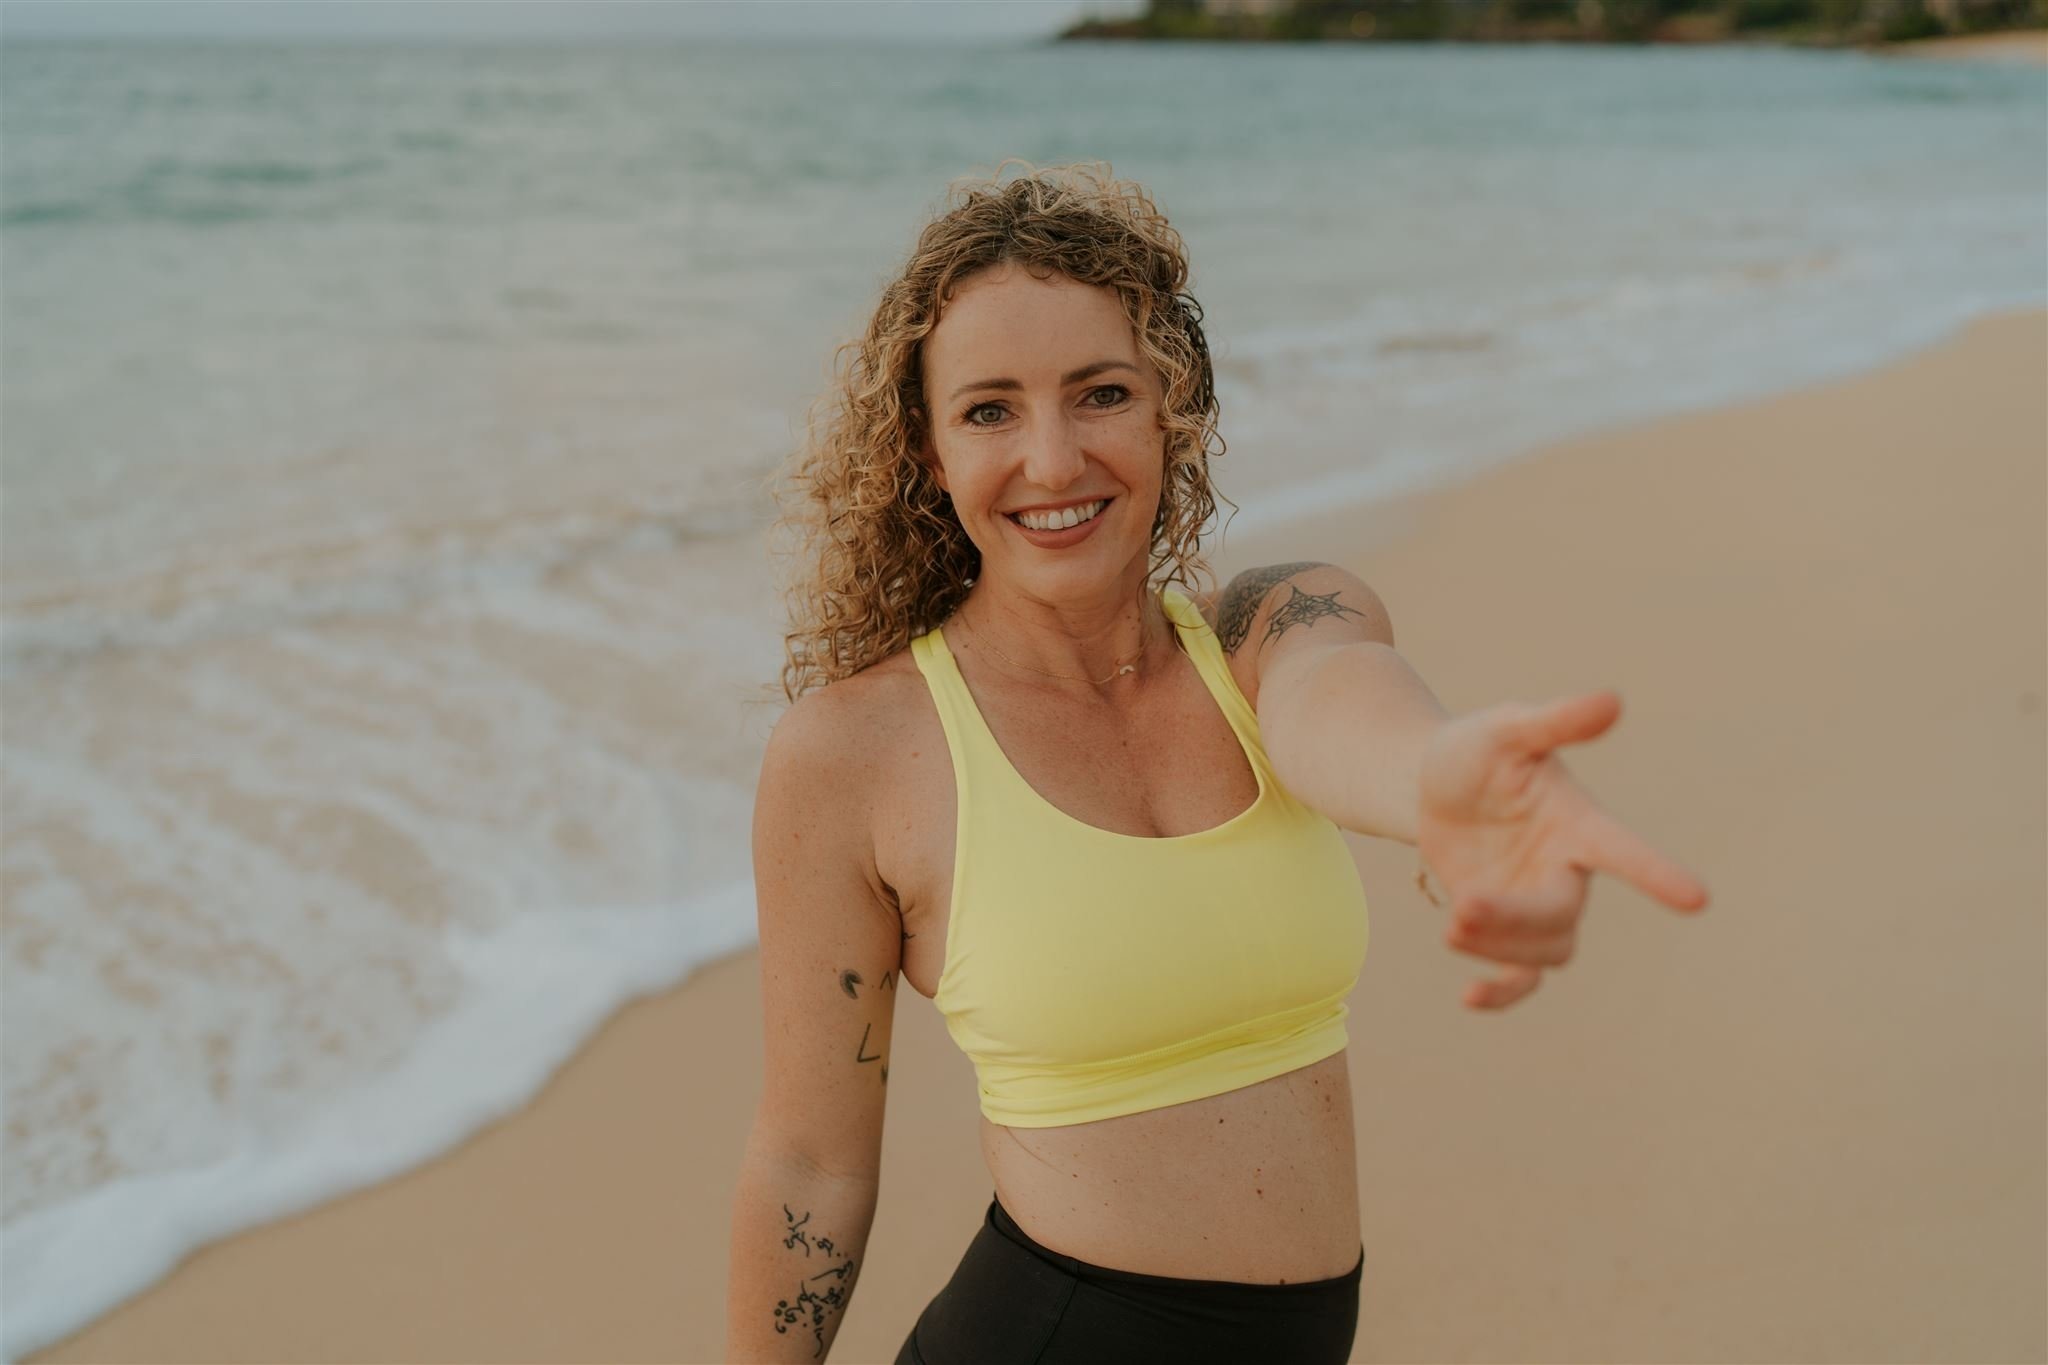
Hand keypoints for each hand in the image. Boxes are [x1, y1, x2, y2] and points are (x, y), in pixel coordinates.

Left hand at [1414, 690, 1708, 1009]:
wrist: (1433, 786)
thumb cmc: (1478, 752)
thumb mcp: (1506, 730)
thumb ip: (1556, 721)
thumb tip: (1612, 700)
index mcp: (1577, 823)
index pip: (1623, 849)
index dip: (1655, 872)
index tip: (1696, 899)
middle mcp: (1567, 869)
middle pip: (1562, 914)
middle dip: (1515, 917)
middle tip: (1462, 905)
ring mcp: (1538, 904)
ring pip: (1545, 952)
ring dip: (1499, 946)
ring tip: (1453, 919)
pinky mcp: (1506, 932)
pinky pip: (1521, 978)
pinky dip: (1502, 995)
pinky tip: (1470, 999)